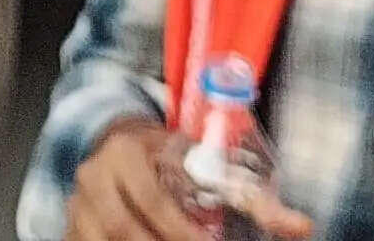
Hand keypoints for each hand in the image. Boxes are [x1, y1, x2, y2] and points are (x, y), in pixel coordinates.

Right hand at [68, 119, 310, 240]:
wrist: (118, 142)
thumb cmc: (167, 156)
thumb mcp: (204, 162)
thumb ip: (253, 198)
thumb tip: (302, 227)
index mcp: (125, 153)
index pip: (151, 198)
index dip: (179, 231)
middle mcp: (93, 176)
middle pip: (122, 227)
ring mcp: (77, 204)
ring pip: (100, 240)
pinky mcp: (71, 226)